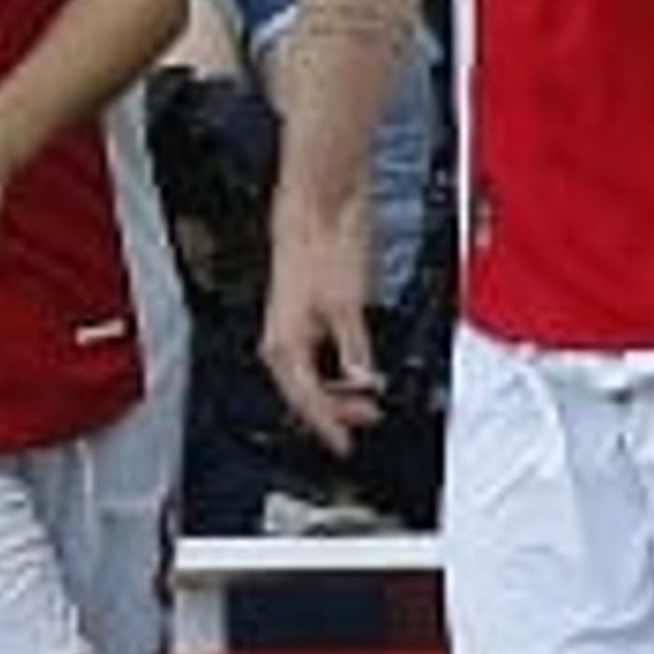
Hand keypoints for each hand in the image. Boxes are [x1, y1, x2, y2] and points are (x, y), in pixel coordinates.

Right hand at [259, 208, 383, 453]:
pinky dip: (338, 371)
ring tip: (367, 400)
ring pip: (311, 378)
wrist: (317, 209)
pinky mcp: (307, 315)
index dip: (328, 425)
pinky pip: (317, 359)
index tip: (345, 445)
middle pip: (306, 393)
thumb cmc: (321, 248)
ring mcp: (293, 327)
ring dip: (338, 392)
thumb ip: (356, 349)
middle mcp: (282, 340)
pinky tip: (357, 372)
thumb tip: (365, 382)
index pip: (306, 400)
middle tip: (370, 418)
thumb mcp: (348, 305)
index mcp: (283, 344)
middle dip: (337, 410)